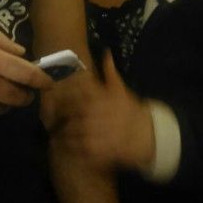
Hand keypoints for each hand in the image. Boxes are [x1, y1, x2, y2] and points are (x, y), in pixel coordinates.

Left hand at [56, 52, 153, 169]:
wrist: (148, 135)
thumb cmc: (131, 110)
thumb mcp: (121, 89)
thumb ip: (110, 72)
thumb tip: (106, 51)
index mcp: (100, 98)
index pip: (74, 95)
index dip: (63, 98)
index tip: (57, 99)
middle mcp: (96, 114)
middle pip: (69, 115)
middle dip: (61, 117)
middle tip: (54, 119)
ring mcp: (96, 133)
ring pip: (71, 132)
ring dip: (63, 132)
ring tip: (58, 133)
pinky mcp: (98, 151)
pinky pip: (78, 149)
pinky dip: (71, 148)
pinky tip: (68, 146)